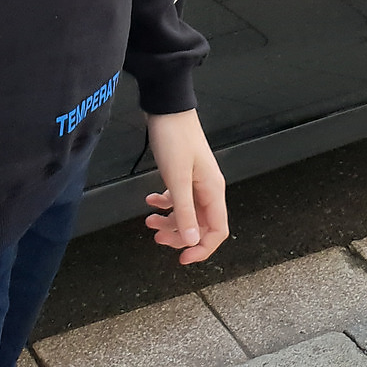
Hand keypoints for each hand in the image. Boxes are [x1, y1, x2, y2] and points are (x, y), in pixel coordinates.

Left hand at [144, 109, 228, 265]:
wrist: (167, 108)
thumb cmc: (174, 139)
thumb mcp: (177, 179)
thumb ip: (184, 212)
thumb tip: (193, 241)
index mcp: (213, 192)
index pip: (217, 231)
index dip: (202, 249)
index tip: (182, 258)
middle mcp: (208, 189)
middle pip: (200, 226)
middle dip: (179, 236)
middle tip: (157, 238)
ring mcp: (197, 181)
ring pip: (187, 213)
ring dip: (169, 221)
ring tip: (148, 221)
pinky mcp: (184, 173)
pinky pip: (178, 198)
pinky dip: (164, 203)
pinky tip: (150, 200)